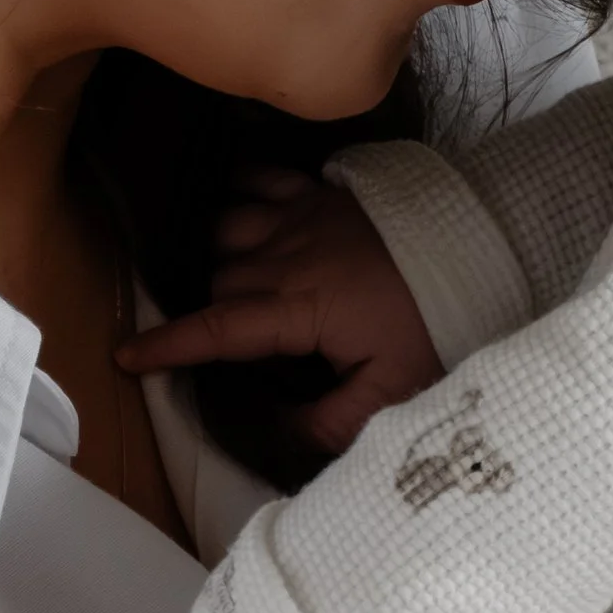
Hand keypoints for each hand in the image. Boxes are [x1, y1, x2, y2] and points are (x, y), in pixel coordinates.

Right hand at [116, 172, 441, 453]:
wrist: (485, 252)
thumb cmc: (439, 325)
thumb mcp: (392, 393)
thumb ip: (330, 421)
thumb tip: (279, 433)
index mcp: (301, 307)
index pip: (219, 329)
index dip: (169, 346)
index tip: (127, 358)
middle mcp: (290, 255)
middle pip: (219, 282)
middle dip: (205, 312)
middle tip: (208, 339)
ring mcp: (305, 216)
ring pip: (227, 229)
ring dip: (216, 257)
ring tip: (221, 285)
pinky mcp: (324, 192)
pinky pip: (260, 179)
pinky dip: (238, 193)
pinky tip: (236, 212)